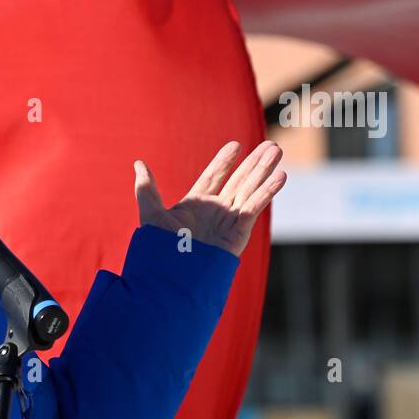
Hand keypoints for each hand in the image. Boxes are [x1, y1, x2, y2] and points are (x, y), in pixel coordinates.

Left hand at [134, 140, 285, 257]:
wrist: (172, 274)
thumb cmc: (159, 247)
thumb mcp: (151, 213)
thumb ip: (147, 188)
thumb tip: (138, 163)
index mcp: (195, 206)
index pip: (213, 177)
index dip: (224, 161)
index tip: (235, 145)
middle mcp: (215, 211)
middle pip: (238, 180)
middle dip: (253, 163)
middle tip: (270, 144)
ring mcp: (228, 221)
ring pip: (249, 190)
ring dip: (264, 171)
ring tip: (277, 150)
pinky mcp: (239, 232)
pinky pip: (254, 207)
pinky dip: (267, 192)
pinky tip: (280, 176)